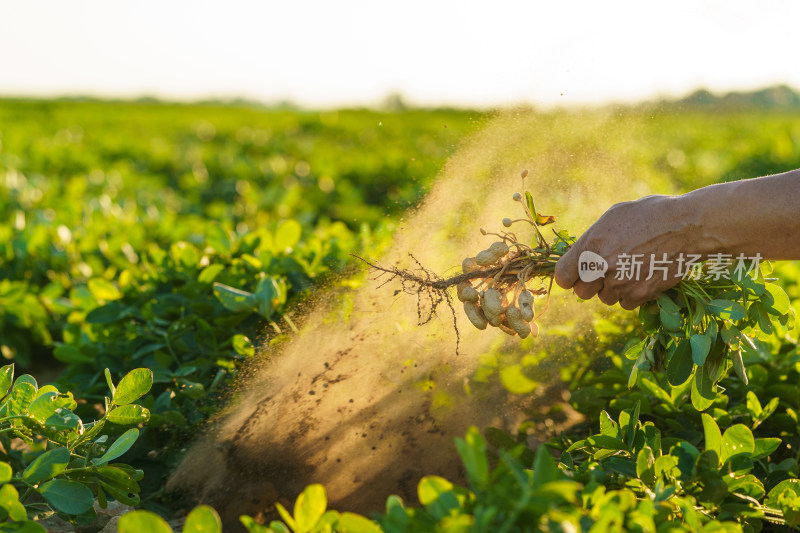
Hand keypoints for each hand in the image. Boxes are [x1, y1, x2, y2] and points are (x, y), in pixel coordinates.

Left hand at [554, 195, 695, 309]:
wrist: (688, 227)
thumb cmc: (650, 215)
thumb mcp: (613, 217)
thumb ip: (592, 239)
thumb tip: (579, 256)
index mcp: (591, 245)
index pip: (563, 276)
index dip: (568, 275)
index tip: (574, 274)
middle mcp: (602, 267)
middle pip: (581, 292)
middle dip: (590, 283)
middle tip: (605, 271)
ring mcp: (621, 283)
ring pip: (605, 298)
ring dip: (612, 289)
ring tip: (628, 269)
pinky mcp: (640, 294)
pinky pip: (625, 303)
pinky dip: (631, 294)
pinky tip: (641, 276)